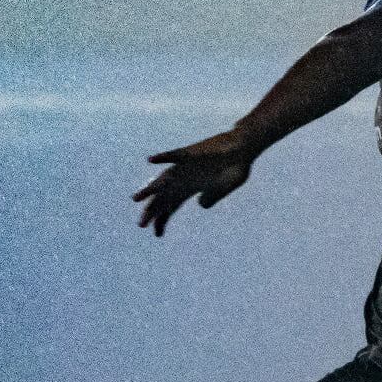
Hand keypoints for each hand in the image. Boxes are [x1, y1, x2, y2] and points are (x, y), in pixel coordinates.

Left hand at [132, 129, 253, 234]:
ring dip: (151, 188)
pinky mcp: (191, 153)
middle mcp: (185, 178)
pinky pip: (174, 155)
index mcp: (192, 188)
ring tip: (136, 199)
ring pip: (164, 178)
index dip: (163, 219)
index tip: (156, 235)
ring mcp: (186, 166)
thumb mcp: (224, 188)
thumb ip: (212, 197)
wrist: (244, 146)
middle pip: (164, 196)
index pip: (172, 205)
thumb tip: (200, 204)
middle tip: (141, 225)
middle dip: (152, 211)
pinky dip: (163, 157)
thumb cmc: (236, 167)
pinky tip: (151, 160)